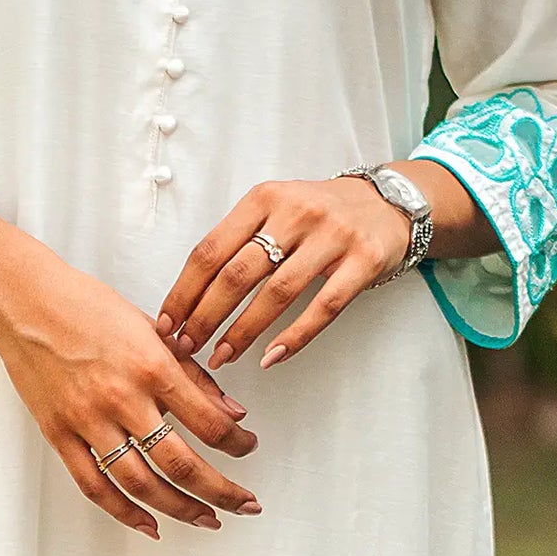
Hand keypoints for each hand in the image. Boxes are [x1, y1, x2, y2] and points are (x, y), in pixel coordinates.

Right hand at [0, 200, 260, 540]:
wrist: (24, 302)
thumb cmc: (86, 307)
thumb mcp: (150, 328)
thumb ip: (191, 373)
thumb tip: (231, 413)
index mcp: (151, 366)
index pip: (209, 421)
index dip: (238, 443)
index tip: (249, 447)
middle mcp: (122, 399)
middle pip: (181, 464)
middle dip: (221, 492)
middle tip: (245, 504)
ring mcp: (88, 421)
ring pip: (142, 484)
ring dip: (181, 509)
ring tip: (207, 519)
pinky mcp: (60, 436)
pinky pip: (96, 487)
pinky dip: (126, 513)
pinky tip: (152, 526)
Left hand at [158, 178, 407, 372]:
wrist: (389, 203)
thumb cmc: (320, 215)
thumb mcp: (276, 209)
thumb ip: (240, 239)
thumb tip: (190, 294)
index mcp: (265, 198)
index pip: (212, 249)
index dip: (184, 290)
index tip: (167, 322)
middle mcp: (297, 212)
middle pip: (238, 273)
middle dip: (206, 316)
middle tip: (187, 347)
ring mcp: (333, 236)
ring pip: (277, 293)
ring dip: (243, 332)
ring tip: (221, 357)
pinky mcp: (364, 261)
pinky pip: (324, 307)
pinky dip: (294, 337)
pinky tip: (270, 357)